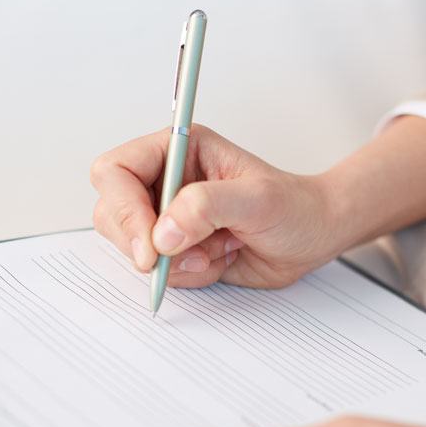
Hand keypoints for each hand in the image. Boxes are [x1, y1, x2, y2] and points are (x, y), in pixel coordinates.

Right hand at [90, 125, 342, 287]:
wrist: (311, 236)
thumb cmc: (293, 207)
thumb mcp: (257, 199)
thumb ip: (207, 207)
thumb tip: (162, 233)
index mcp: (179, 151)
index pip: (117, 171)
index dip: (125, 209)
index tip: (151, 246)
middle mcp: (166, 182)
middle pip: (114, 213)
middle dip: (148, 243)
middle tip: (193, 253)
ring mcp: (169, 218)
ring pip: (133, 248)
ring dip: (176, 262)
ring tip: (220, 249)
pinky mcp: (177, 248)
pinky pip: (160, 271)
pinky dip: (189, 275)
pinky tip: (221, 258)